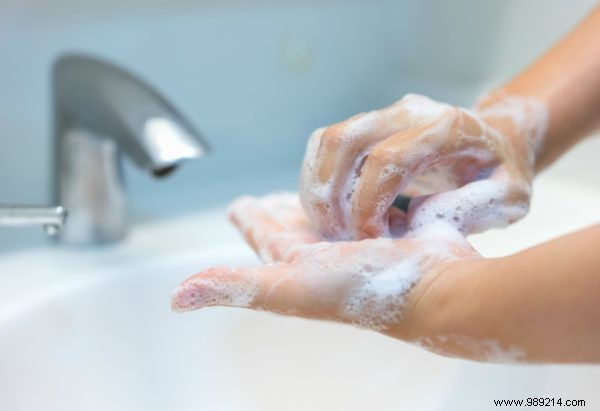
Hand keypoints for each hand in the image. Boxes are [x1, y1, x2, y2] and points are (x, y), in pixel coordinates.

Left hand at [171, 193, 480, 342]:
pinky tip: (364, 185)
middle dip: (281, 207)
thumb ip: (234, 285)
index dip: (249, 218)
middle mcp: (327, 253)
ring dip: (322, 197)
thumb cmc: (364, 291)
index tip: (236, 203)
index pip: (264, 233)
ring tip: (314, 185)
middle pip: (296, 223)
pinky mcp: (394, 227)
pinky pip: (369, 203)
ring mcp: (361, 241)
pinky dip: (362, 193)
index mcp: (298, 261)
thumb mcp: (289, 284)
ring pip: (333, 211)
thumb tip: (176, 299)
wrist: (436, 290)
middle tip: (269, 194)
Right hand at [300, 93, 547, 239]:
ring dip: (317, 188)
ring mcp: (385, 114)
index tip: (374, 242)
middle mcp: (410, 111)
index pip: (387, 159)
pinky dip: (317, 180)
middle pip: (344, 141)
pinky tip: (331, 211)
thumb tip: (420, 218)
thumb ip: (476, 207)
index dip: (368, 206)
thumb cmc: (502, 174)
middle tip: (340, 237)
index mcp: (447, 127)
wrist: (495, 141)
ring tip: (330, 227)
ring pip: (327, 141)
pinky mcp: (368, 125)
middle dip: (330, 197)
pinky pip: (325, 145)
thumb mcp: (511, 197)